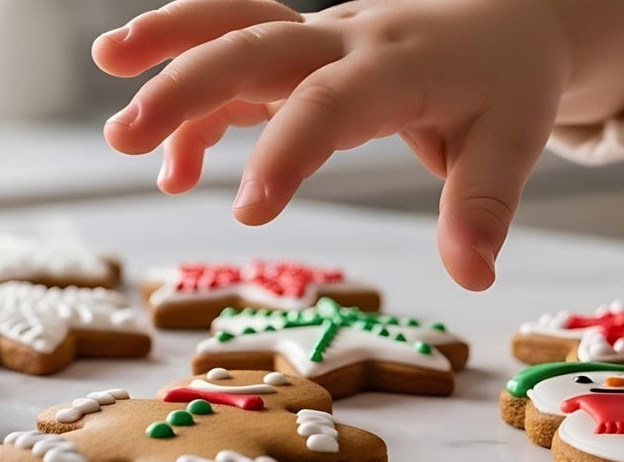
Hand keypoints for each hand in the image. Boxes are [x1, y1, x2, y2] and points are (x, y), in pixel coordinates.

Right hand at [94, 0, 623, 289]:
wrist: (506, 21)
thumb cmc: (508, 83)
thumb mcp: (515, 139)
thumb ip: (485, 203)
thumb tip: (473, 275)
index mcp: (398, 63)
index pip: (330, 102)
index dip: (284, 152)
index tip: (247, 214)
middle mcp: (345, 39)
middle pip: (254, 43)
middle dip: (184, 85)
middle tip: (122, 137)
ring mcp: (317, 38)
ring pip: (232, 27)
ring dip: (167, 48)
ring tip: (108, 85)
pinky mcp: (301, 53)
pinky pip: (236, 63)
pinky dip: (197, 110)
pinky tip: (174, 173)